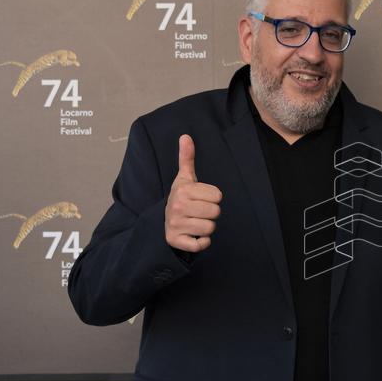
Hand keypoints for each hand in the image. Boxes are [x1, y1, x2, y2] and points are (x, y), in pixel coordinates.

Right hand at [164, 134, 222, 252]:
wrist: (163, 222)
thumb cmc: (181, 198)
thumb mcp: (185, 178)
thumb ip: (187, 158)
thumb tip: (186, 136)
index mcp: (183, 190)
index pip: (218, 196)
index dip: (213, 198)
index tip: (201, 199)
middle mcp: (177, 207)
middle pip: (215, 212)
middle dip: (211, 213)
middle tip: (199, 212)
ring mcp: (175, 225)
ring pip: (210, 228)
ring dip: (207, 227)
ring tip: (196, 222)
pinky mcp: (176, 241)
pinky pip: (201, 244)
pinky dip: (202, 242)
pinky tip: (194, 235)